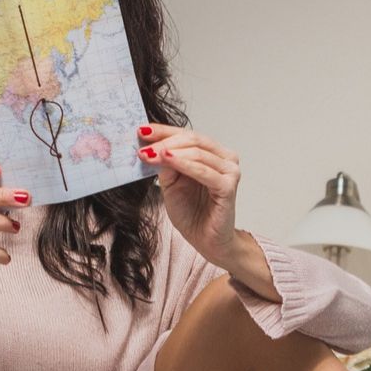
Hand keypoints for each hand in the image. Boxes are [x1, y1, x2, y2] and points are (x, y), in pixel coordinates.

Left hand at [139, 124, 242, 266]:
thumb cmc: (192, 214)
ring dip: (170, 150)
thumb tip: (151, 146)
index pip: (187, 135)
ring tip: (149, 153)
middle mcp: (224, 159)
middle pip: (193, 139)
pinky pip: (204, 171)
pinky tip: (167, 160)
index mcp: (212, 154)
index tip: (141, 129)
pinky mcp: (228, 186)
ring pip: (197, 152)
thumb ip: (166, 165)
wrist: (206, 241)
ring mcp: (229, 171)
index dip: (163, 131)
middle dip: (164, 140)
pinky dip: (184, 164)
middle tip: (143, 144)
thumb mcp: (171, 184)